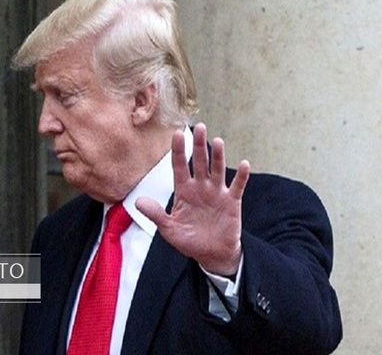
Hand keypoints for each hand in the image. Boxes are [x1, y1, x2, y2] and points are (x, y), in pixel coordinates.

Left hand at [136, 123, 249, 275]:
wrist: (211, 254)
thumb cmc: (189, 240)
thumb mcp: (169, 229)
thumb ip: (155, 214)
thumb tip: (138, 202)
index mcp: (184, 191)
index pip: (179, 167)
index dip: (178, 151)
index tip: (176, 134)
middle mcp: (200, 187)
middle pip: (199, 162)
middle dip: (199, 146)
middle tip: (200, 127)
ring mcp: (217, 193)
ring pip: (217, 170)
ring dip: (218, 156)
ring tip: (217, 141)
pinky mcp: (232, 202)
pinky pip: (237, 186)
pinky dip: (241, 176)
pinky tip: (244, 163)